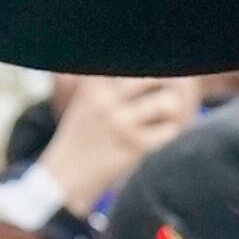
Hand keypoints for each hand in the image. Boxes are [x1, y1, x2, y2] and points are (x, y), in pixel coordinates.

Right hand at [41, 75, 201, 214]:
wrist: (66, 176)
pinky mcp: (135, 147)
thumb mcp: (85, 101)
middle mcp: (107, 100)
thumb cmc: (80, 136)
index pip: (129, 64)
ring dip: (172, 108)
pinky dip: (170, 131)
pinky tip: (162, 133)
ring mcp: (122, 124)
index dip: (149, 63)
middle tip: (172, 87)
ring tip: (167, 112)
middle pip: (152, 77)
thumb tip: (130, 61)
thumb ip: (104, 81)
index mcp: (94, 85)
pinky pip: (168, 131)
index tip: (158, 63)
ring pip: (167, 104)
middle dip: (167, 81)